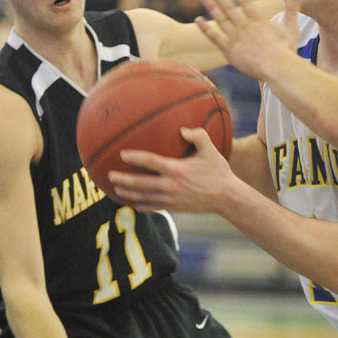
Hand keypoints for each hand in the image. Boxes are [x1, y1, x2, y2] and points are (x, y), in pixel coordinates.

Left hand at [109, 127, 234, 212]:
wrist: (227, 197)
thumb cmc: (219, 172)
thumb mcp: (211, 150)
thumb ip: (198, 136)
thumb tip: (182, 129)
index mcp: (177, 169)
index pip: (151, 162)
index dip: (135, 158)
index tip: (122, 155)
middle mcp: (171, 185)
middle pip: (141, 183)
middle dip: (124, 180)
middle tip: (110, 176)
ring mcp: (172, 199)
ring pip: (145, 197)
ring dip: (129, 194)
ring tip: (117, 190)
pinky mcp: (175, 208)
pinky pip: (154, 207)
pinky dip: (142, 206)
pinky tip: (134, 204)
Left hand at [195, 0, 301, 80]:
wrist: (276, 67)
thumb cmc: (286, 51)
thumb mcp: (291, 28)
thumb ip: (292, 10)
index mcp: (259, 20)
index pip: (246, 1)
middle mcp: (245, 26)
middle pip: (229, 7)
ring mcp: (236, 37)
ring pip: (220, 19)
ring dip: (211, 7)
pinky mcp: (229, 50)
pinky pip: (214, 37)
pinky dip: (206, 28)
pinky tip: (198, 20)